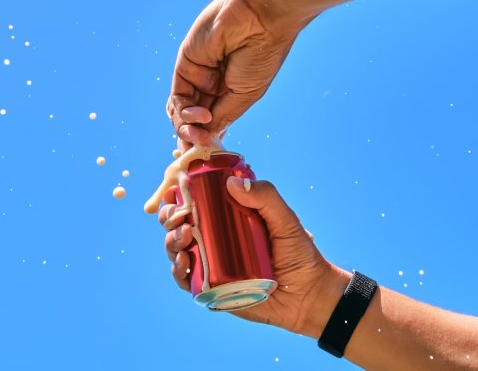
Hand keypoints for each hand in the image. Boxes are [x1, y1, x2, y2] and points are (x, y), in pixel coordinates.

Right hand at [159, 176, 340, 335]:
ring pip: (176, 249)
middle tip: (180, 215)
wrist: (308, 295)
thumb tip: (233, 182)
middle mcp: (213, 239)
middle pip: (178, 223)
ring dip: (171, 240)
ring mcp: (210, 263)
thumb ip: (265, 197)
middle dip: (170, 216)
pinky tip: (183, 261)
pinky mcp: (210, 287)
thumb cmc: (299, 254)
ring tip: (183, 236)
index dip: (178, 195)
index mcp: (226, 219)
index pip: (195, 202)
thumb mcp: (285, 219)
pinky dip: (178, 270)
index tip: (173, 189)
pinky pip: (185, 279)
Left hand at [166, 0, 315, 151]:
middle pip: (192, 120)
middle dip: (193, 137)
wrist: (261, 18)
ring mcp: (197, 74)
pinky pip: (177, 96)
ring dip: (187, 128)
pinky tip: (201, 113)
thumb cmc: (262, 55)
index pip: (211, 122)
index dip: (206, 139)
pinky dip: (185, 111)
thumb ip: (223, 117)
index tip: (209, 154)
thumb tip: (207, 139)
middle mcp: (212, 84)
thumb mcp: (245, 96)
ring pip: (181, 112)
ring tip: (201, 131)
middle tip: (201, 146)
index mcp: (230, 91)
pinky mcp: (185, 64)